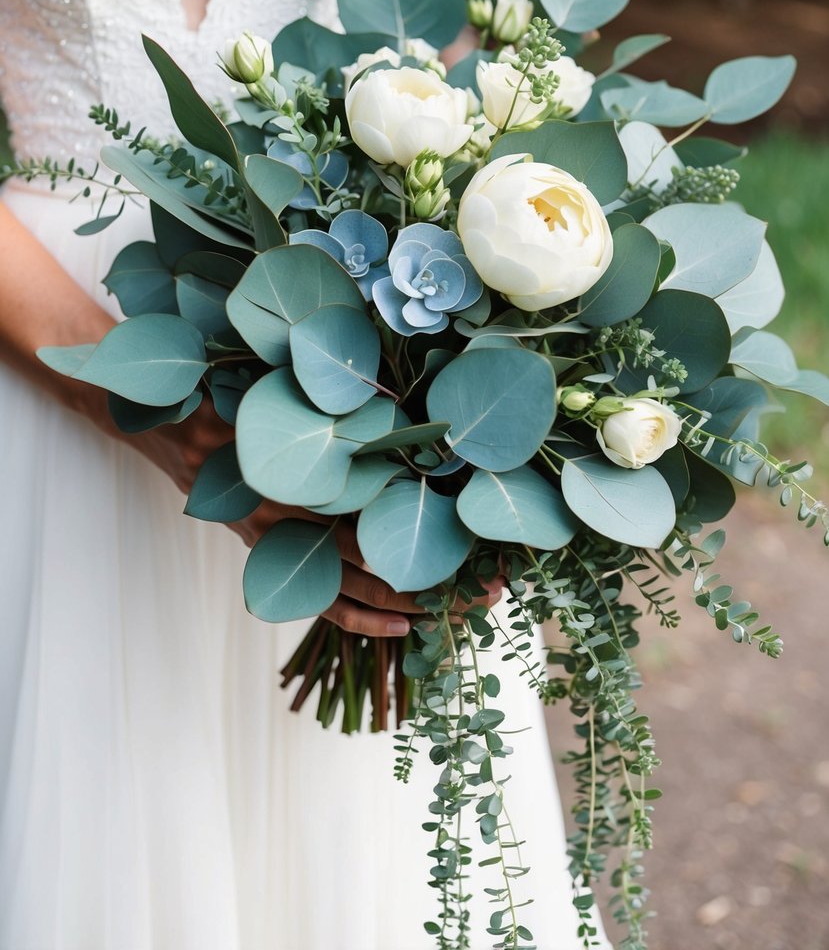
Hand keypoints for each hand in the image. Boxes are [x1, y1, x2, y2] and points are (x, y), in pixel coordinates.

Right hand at [130, 401, 503, 637]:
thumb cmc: (243, 404)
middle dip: (440, 579)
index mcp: (314, 477)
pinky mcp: (276, 559)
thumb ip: (351, 420)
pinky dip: (363, 619)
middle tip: (493, 590)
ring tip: (458, 614)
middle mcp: (302, 519)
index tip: (487, 542)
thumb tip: (424, 422)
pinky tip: (400, 627)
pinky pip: (323, 602)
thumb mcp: (296, 404)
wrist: (175, 433)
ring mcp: (286, 547)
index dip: (439, 533)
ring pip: (356, 590)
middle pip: (383, 560)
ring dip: (409, 605)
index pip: (390, 516)